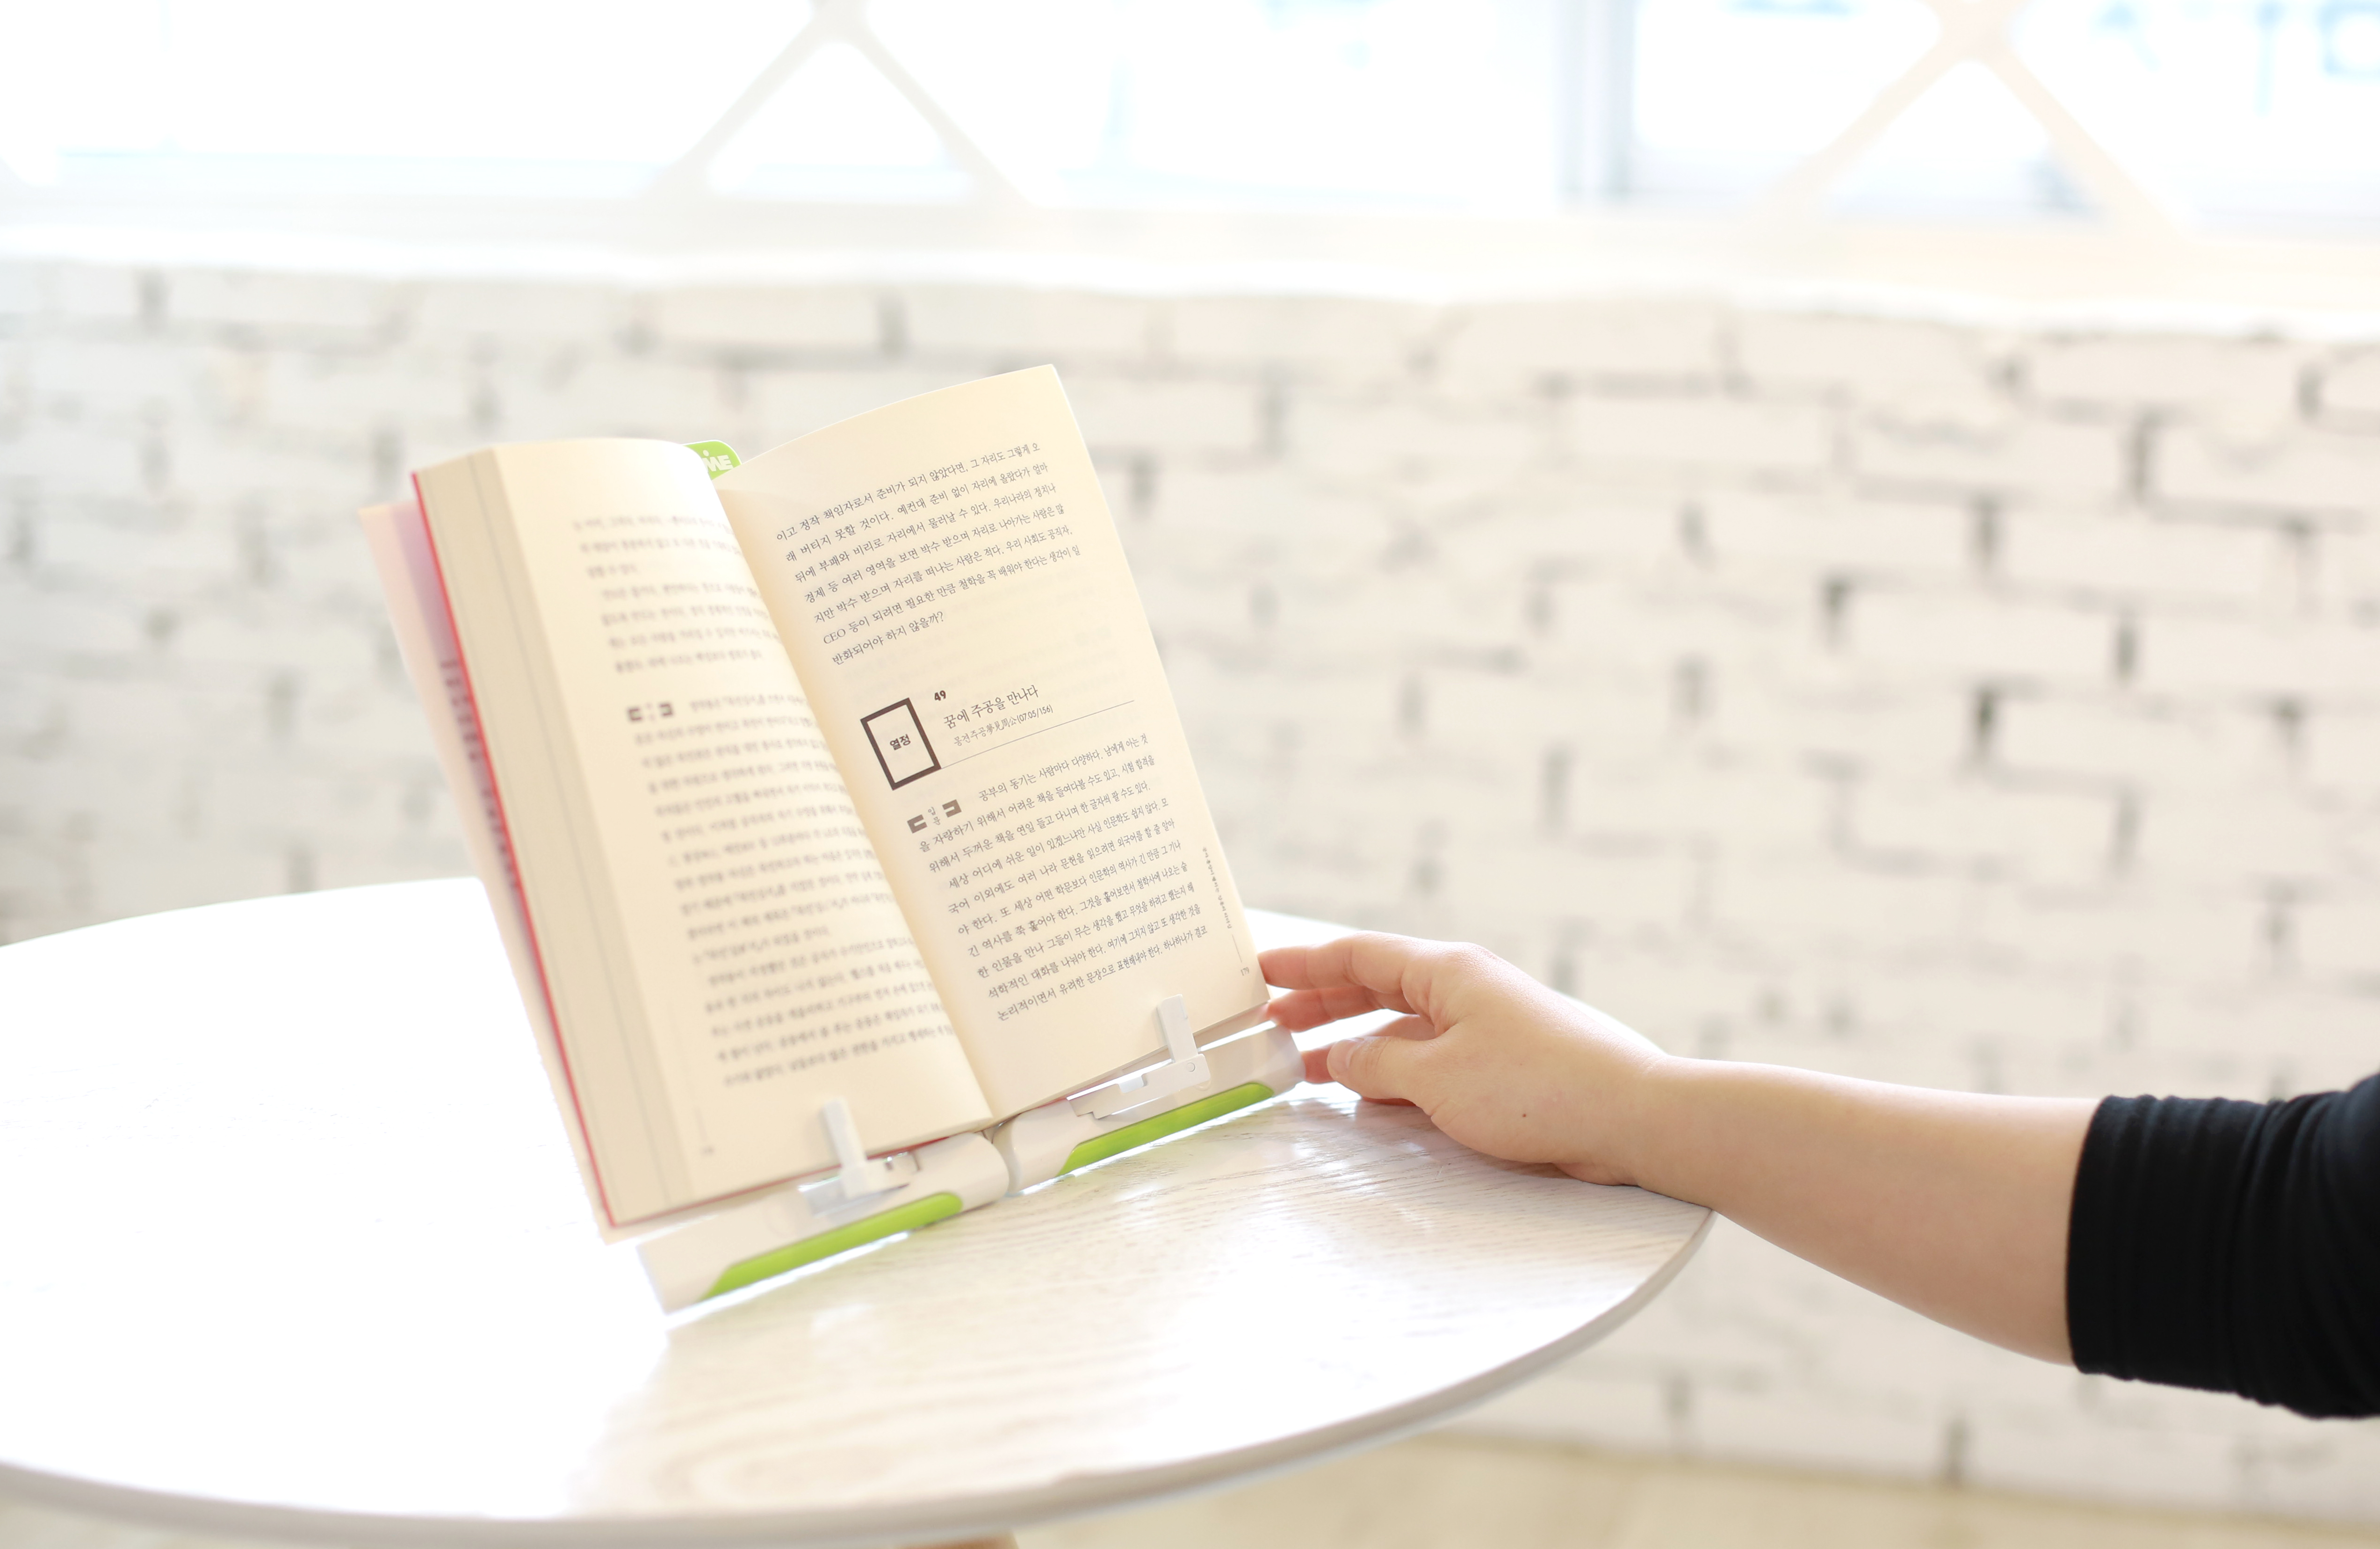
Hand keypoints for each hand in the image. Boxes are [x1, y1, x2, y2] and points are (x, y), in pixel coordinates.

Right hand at [1261, 932, 1672, 1186]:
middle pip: (1376, 986)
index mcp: (1447, 971)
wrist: (1631, 1116)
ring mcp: (1487, 1026)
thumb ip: (1380, 1064)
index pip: (1358, 954)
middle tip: (1271, 1023)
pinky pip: (1431, 1059)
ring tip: (1308, 1065)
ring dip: (1355, 1042)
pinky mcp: (1504, 1065)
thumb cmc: (1538, 1088)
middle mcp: (1465, 989)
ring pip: (1403, 1025)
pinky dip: (1394, 1071)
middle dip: (1321, 1003)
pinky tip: (1371, 1096)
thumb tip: (1346, 1057)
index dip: (1303, 963)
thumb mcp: (1437, 1077)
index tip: (1258, 970)